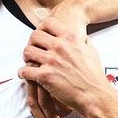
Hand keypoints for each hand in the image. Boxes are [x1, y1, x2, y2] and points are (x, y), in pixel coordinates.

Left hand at [24, 0, 89, 117]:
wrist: (95, 95)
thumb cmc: (94, 76)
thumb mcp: (91, 51)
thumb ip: (82, 41)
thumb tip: (79, 36)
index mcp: (70, 38)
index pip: (48, 23)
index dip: (41, 28)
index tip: (40, 34)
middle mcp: (59, 47)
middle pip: (34, 36)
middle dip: (31, 43)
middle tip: (32, 49)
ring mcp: (51, 61)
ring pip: (27, 51)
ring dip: (26, 57)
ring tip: (28, 62)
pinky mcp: (45, 75)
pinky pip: (25, 70)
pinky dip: (22, 73)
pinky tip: (25, 74)